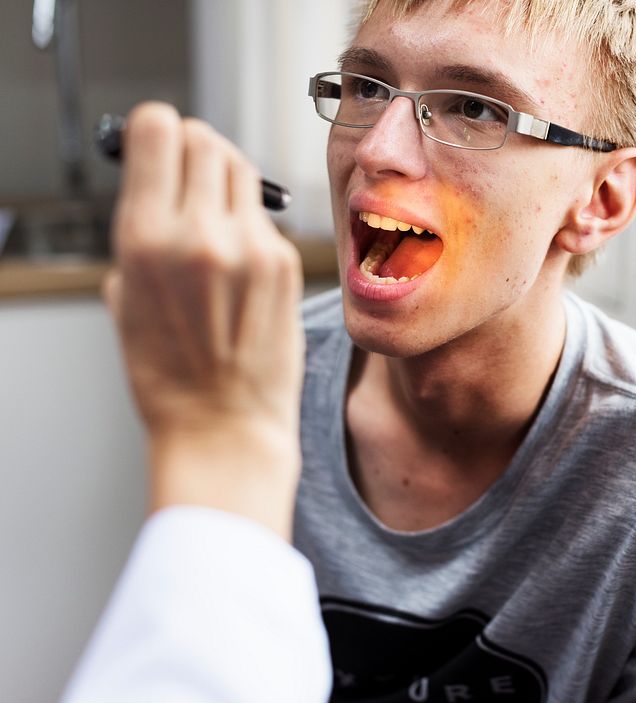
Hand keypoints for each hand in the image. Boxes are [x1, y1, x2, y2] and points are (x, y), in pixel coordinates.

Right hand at [104, 102, 304, 538]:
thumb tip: (156, 187)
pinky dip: (252, 226)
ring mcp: (251, 247)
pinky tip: (243, 264)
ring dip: (226, 180)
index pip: (158, 129)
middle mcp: (200, 233)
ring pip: (242, 170)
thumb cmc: (169, 374)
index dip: (158, 131)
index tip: (159, 143)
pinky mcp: (285, 264)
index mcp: (144, 238)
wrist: (224, 427)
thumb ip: (142, 234)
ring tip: (217, 218)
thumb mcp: (126, 299)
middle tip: (191, 176)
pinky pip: (266, 218)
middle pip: (206, 139)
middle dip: (195, 149)